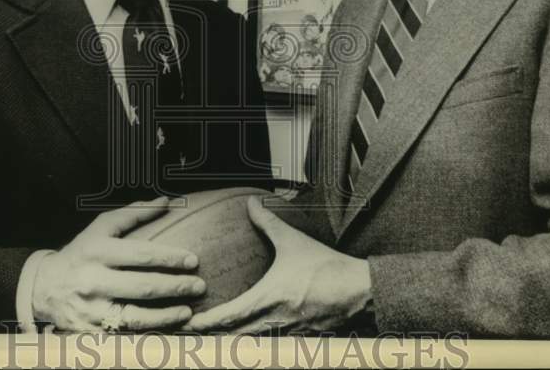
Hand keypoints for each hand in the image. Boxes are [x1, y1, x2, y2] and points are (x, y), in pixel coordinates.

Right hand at [33, 196, 204, 331]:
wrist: (44, 287)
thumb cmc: (82, 252)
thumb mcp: (101, 227)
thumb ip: (134, 213)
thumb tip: (167, 201)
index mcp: (97, 251)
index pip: (141, 254)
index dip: (170, 257)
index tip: (193, 259)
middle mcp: (93, 281)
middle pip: (142, 286)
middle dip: (175, 286)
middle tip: (199, 285)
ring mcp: (91, 310)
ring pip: (135, 316)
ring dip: (166, 315)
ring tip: (188, 310)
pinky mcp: (90, 332)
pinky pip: (125, 335)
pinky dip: (148, 332)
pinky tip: (166, 327)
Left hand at [184, 196, 371, 333]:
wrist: (360, 291)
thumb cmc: (327, 266)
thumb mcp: (294, 241)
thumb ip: (269, 223)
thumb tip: (251, 203)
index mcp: (270, 298)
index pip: (231, 315)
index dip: (208, 322)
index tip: (189, 324)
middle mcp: (277, 320)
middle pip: (236, 338)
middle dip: (214, 338)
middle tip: (192, 336)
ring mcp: (290, 334)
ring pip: (254, 345)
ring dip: (233, 344)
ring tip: (214, 341)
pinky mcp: (302, 339)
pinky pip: (274, 346)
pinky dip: (257, 346)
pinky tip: (249, 341)